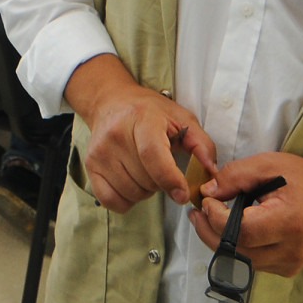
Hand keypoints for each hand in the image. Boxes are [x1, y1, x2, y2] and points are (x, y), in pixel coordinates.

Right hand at [64, 54, 215, 212]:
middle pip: (145, 180)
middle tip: (163, 168)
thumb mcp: (181, 117)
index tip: (182, 193)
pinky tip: (132, 183)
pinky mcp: (90, 166)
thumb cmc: (148, 111)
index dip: (170, 179)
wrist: (111, 102)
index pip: (153, 156)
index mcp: (141, 119)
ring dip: (146, 191)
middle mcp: (116, 135)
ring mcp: (100, 152)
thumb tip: (212, 173)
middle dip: (162, 183)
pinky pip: (111, 200)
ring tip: (146, 171)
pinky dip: (126, 200)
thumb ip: (202, 144)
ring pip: (131, 193)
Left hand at [187, 152, 302, 276]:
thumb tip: (207, 192)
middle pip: (237, 251)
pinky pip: (252, 262)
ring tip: (209, 218)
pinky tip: (231, 229)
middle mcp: (292, 249)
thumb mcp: (270, 164)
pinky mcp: (287, 269)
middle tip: (197, 212)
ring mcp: (290, 263)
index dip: (217, 218)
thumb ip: (236, 176)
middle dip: (210, 231)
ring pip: (241, 261)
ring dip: (220, 240)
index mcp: (290, 221)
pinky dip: (237, 247)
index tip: (207, 201)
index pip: (243, 231)